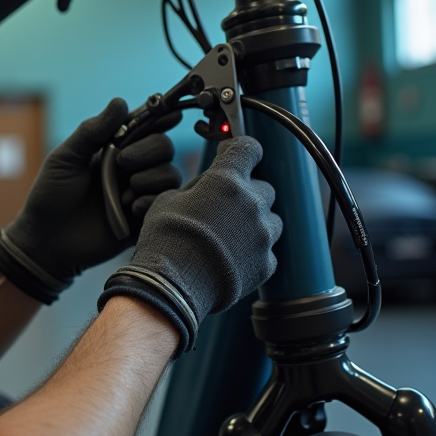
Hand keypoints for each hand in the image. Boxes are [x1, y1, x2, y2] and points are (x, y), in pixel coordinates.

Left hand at [0, 98, 182, 302]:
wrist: (46, 241)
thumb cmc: (50, 196)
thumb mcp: (66, 157)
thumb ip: (92, 131)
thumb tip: (120, 101)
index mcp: (113, 149)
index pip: (144, 126)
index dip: (160, 118)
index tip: (170, 114)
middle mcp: (131, 168)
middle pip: (164, 147)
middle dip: (148, 150)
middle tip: (122, 163)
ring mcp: (139, 193)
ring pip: (170, 173)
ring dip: (150, 178)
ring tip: (123, 193)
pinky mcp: (143, 218)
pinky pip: (165, 202)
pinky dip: (150, 201)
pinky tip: (129, 208)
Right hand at [98, 135, 281, 357]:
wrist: (172, 286)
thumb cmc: (165, 239)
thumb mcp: (170, 200)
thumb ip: (198, 188)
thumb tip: (207, 186)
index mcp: (227, 179)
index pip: (250, 148)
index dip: (242, 151)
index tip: (236, 156)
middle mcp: (252, 202)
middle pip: (263, 187)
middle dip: (247, 194)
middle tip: (225, 208)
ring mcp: (263, 234)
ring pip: (271, 220)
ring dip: (255, 223)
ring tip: (230, 237)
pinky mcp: (266, 263)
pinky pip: (267, 251)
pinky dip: (253, 253)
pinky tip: (231, 260)